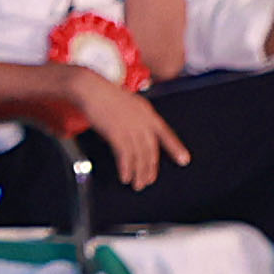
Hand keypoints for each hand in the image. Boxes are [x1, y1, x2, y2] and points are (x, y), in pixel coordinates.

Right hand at [67, 66, 189, 188]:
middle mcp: (142, 121)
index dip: (175, 147)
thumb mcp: (124, 103)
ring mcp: (131, 127)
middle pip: (150, 149)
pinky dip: (126, 168)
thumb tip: (123, 139)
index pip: (165, 132)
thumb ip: (129, 120)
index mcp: (146, 112)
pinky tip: (125, 177)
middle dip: (150, 168)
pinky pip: (125, 156)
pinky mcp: (117, 133)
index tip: (184, 159)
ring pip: (139, 155)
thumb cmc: (101, 94)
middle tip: (147, 181)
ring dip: (139, 172)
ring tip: (137, 184)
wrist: (89, 88)